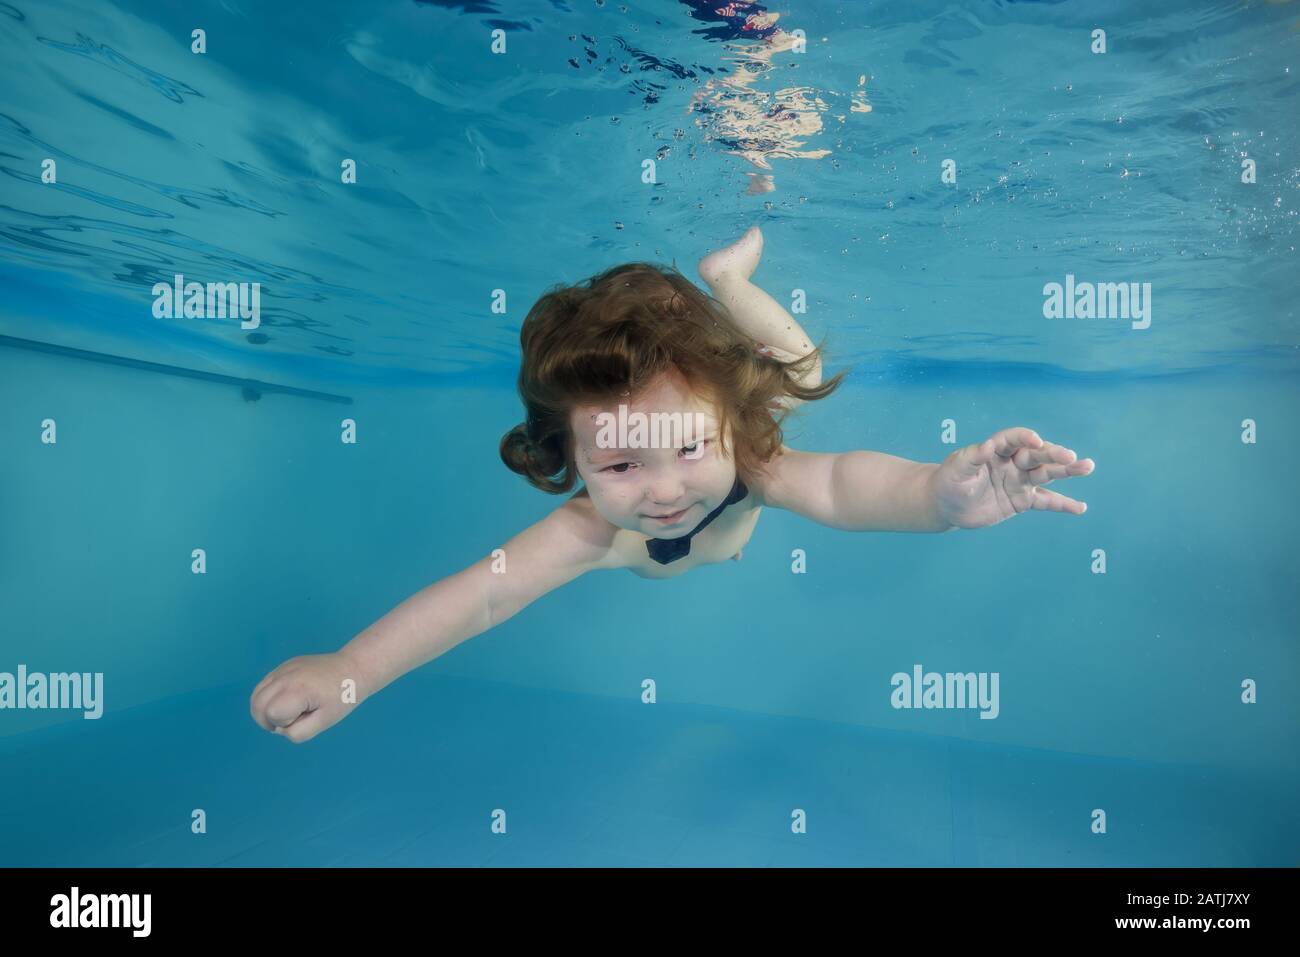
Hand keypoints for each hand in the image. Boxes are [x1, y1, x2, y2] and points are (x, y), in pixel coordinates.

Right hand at [249, 651, 364, 743]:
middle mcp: (285, 676)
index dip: (284, 723)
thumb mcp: (324, 722)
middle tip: (291, 720)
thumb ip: (298, 732)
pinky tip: (287, 700)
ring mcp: (283, 668)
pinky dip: (267, 697)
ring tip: (287, 712)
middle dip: (267, 719)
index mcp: (297, 690)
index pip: (271, 714)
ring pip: (255, 695)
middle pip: (257, 705)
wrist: (353, 668)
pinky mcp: (284, 666)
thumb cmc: (342, 698)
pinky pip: (264, 685)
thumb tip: (279, 729)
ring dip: (264, 709)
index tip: (304, 717)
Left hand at [932, 427, 1094, 528]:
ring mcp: (1020, 481)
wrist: (948, 505)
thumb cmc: (950, 480)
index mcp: (995, 449)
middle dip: (1054, 455)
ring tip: (1087, 466)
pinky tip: (1081, 507)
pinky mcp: (1022, 500)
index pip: (1013, 439)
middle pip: (1036, 455)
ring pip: (1046, 474)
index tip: (1036, 441)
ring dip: (1067, 471)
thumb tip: (986, 446)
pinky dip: (1063, 505)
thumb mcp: (956, 468)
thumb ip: (971, 457)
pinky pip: (1045, 502)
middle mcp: (1012, 462)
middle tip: (1072, 457)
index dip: (1024, 438)